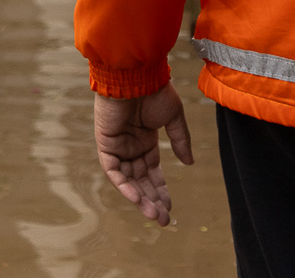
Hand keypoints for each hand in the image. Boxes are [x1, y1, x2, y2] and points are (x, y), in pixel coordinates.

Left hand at [94, 84, 194, 227]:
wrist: (135, 74)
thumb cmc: (155, 90)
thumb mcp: (173, 117)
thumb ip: (180, 140)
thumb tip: (189, 163)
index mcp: (145, 140)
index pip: (152, 172)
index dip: (161, 190)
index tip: (170, 208)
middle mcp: (130, 146)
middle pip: (140, 180)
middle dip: (152, 200)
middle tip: (164, 220)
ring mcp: (117, 146)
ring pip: (128, 180)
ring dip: (140, 198)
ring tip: (154, 215)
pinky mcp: (105, 144)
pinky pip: (113, 171)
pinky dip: (124, 185)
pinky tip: (137, 198)